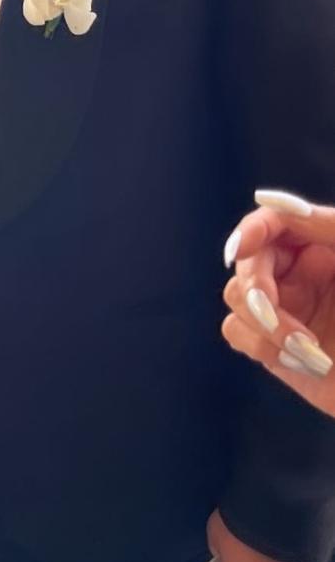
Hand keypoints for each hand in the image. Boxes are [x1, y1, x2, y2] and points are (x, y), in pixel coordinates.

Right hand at [222, 197, 334, 417]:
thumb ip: (328, 225)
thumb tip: (274, 202)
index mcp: (325, 244)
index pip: (274, 221)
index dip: (252, 230)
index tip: (242, 249)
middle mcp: (302, 273)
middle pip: (246, 259)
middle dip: (254, 285)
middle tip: (270, 309)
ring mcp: (287, 309)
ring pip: (236, 296)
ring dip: (263, 323)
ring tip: (305, 349)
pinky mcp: (276, 347)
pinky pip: (237, 333)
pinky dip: (260, 344)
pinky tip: (301, 359)